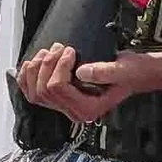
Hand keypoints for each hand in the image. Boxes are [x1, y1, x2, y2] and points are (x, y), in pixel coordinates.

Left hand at [15, 44, 161, 122]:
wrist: (135, 74)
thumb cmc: (131, 72)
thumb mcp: (124, 69)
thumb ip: (106, 72)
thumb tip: (81, 72)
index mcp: (88, 109)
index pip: (58, 89)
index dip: (59, 67)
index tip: (69, 50)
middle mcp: (75, 112)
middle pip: (43, 91)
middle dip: (46, 66)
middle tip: (58, 48)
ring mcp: (66, 107)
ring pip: (34, 93)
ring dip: (35, 70)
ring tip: (48, 53)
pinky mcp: (61, 98)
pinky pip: (33, 93)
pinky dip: (27, 79)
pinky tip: (30, 65)